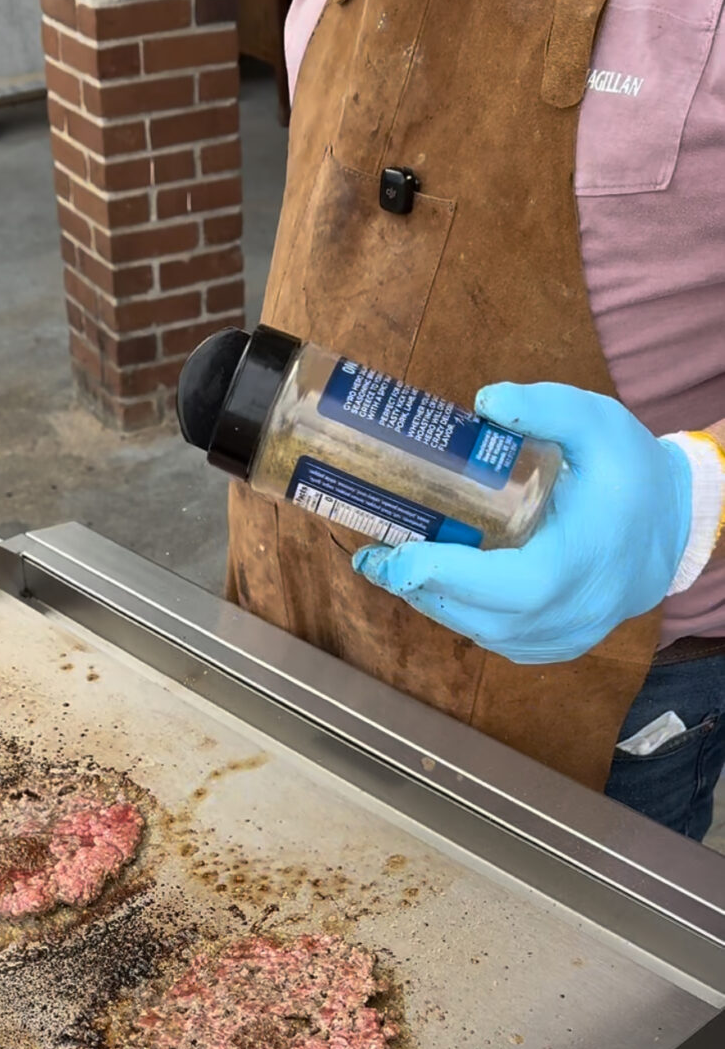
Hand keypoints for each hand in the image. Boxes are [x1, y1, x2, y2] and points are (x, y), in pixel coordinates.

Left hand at [352, 382, 692, 664]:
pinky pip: (496, 639)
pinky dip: (462, 614)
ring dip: (435, 603)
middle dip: (422, 588)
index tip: (402, 556)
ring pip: (483, 633)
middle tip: (376, 558)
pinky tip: (436, 586)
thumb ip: (545, 407)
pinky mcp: (553, 646)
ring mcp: (562, 637)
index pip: (513, 586)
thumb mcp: (598, 424)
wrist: (671, 530)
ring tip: (394, 567)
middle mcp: (572, 611)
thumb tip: (483, 401)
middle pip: (481, 617)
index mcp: (582, 560)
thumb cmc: (632, 474)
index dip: (452, 576)